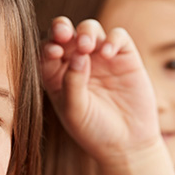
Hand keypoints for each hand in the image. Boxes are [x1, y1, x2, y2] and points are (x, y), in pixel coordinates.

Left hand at [41, 17, 160, 165]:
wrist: (127, 145)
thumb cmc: (94, 131)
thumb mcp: (75, 111)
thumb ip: (72, 83)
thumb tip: (77, 54)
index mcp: (58, 76)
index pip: (47, 52)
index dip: (48, 47)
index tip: (53, 53)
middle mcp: (78, 63)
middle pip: (66, 34)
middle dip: (62, 29)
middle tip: (64, 34)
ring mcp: (101, 58)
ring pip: (90, 30)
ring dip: (86, 32)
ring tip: (86, 46)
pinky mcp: (125, 57)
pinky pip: (118, 37)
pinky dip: (112, 39)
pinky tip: (108, 53)